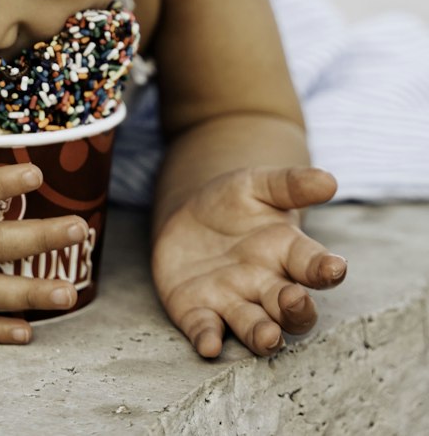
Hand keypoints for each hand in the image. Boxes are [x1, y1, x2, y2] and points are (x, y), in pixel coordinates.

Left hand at [152, 166, 347, 357]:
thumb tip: (329, 180)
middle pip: (290, 309)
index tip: (336, 267)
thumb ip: (290, 184)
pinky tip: (210, 344)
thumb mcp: (257, 185)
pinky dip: (208, 339)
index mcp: (286, 253)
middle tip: (294, 299)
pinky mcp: (198, 311)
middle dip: (296, 309)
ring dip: (262, 335)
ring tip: (269, 337)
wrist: (187, 216)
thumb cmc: (234, 203)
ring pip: (255, 327)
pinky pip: (206, 328)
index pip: (313, 264)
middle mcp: (265, 285)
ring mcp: (232, 301)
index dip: (325, 268)